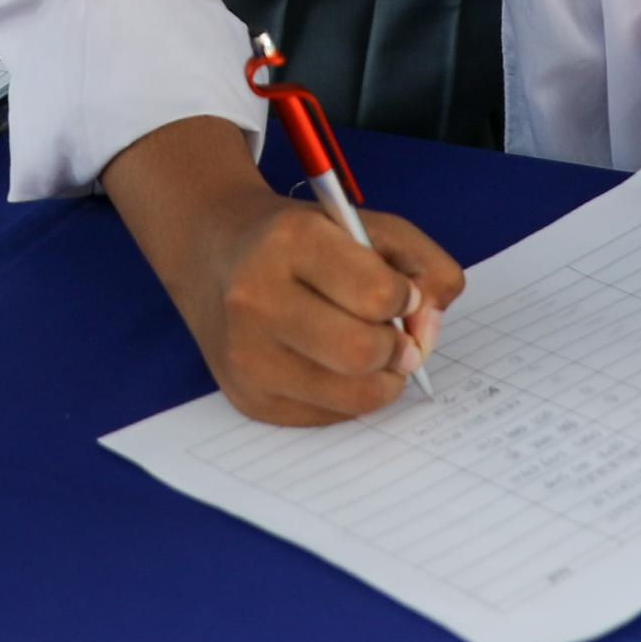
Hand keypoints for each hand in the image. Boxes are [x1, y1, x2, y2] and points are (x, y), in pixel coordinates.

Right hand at [103, 118, 461, 425]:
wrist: (210, 253)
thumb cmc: (298, 239)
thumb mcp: (362, 223)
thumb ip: (422, 263)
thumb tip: (430, 327)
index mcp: (288, 240)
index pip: (377, 294)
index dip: (407, 299)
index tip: (401, 294)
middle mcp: (255, 298)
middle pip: (363, 352)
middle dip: (397, 348)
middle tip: (396, 337)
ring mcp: (245, 354)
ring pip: (352, 397)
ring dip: (381, 379)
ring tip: (373, 353)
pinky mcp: (246, 397)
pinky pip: (328, 418)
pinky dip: (347, 397)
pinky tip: (330, 365)